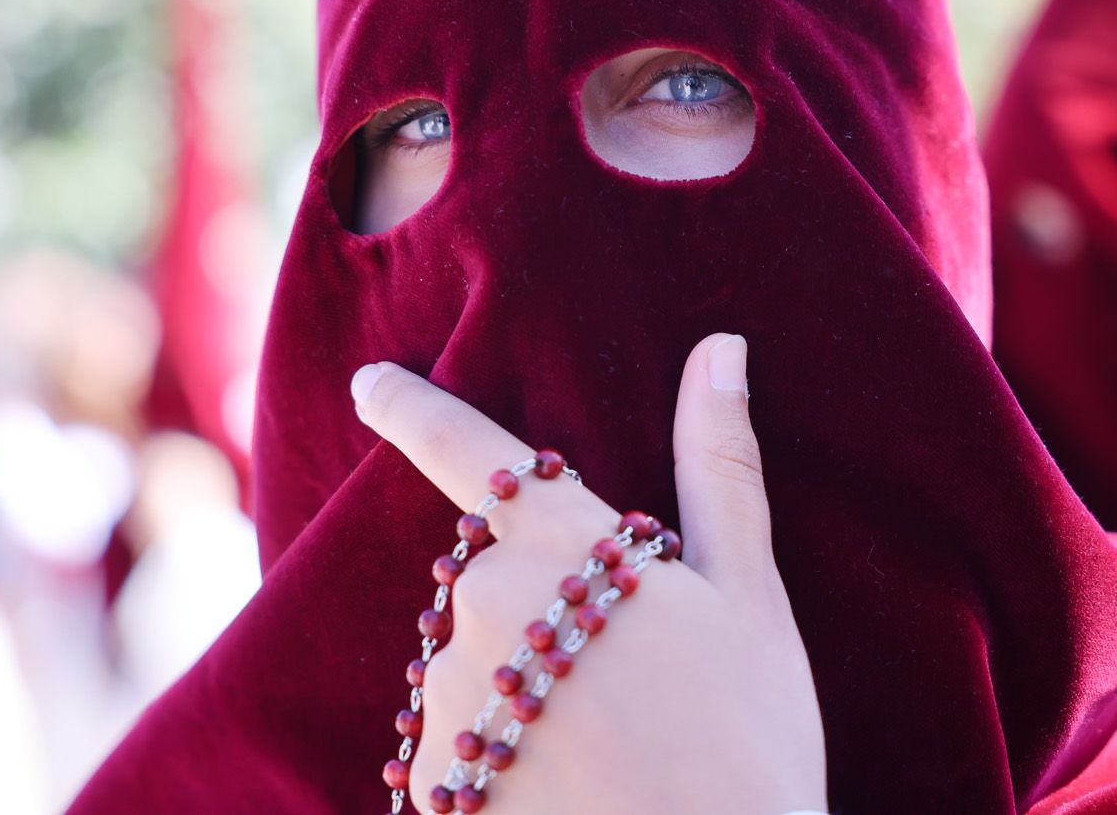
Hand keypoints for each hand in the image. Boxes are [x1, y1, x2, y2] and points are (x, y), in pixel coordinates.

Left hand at [351, 333, 827, 814]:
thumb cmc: (748, 744)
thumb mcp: (748, 599)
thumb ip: (717, 465)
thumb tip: (719, 346)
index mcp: (558, 546)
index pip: (462, 451)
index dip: (411, 408)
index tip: (368, 380)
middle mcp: (482, 608)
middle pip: (488, 573)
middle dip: (538, 598)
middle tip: (627, 664)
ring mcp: (448, 701)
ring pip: (473, 661)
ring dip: (520, 680)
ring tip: (611, 741)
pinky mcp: (432, 783)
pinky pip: (459, 741)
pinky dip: (504, 752)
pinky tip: (571, 787)